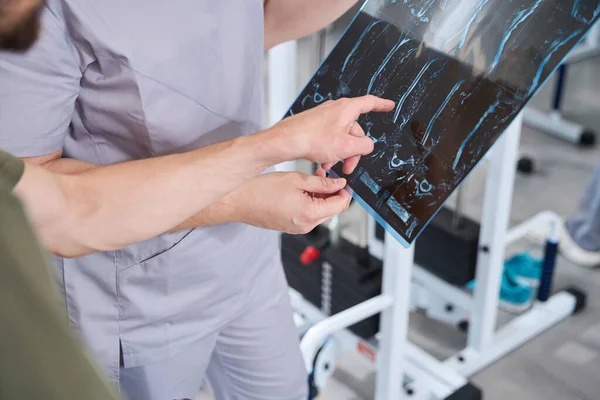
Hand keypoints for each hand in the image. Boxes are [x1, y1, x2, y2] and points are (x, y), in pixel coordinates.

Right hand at [230, 171, 351, 233]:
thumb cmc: (260, 190)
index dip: (345, 191)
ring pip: (320, 212)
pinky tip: (302, 190)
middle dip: (333, 193)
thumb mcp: (296, 179)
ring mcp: (297, 228)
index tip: (344, 180)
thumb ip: (321, 183)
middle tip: (327, 176)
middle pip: (332, 210)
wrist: (238, 201)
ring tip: (312, 180)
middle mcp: (305, 225)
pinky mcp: (290, 227)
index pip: (341, 205)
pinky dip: (310, 203)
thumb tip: (339, 184)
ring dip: (321, 197)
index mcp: (309, 214)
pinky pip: (308, 215)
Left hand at [271, 95, 394, 173]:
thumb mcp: (346, 146)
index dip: (382, 105)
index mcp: (347, 109)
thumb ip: (364, 145)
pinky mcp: (314, 125)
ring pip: (340, 137)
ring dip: (339, 154)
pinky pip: (328, 138)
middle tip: (349, 167)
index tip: (389, 105)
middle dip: (353, 150)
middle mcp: (335, 109)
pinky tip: (322, 163)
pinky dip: (329, 151)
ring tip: (331, 167)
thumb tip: (367, 145)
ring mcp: (324, 117)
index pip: (370, 103)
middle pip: (354, 130)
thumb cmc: (312, 139)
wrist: (286, 141)